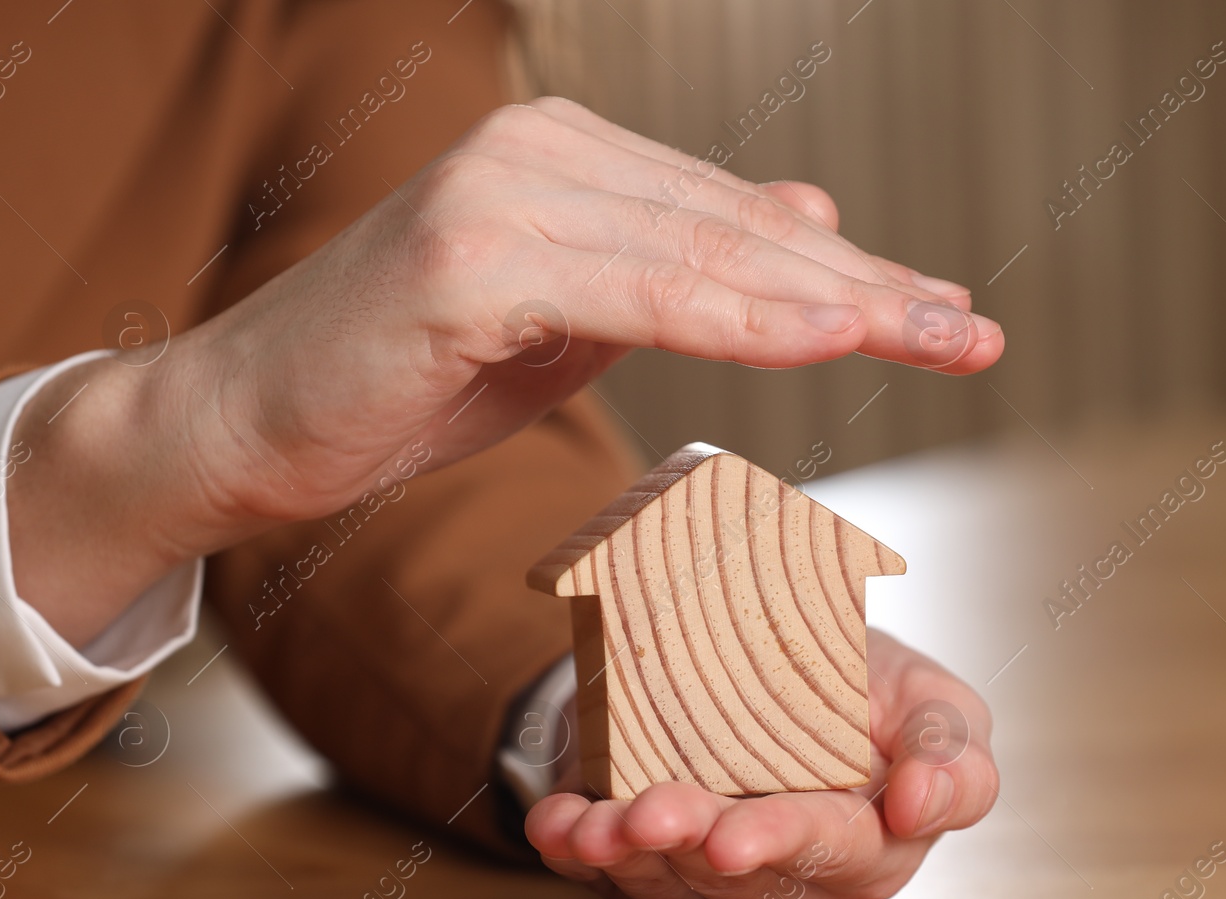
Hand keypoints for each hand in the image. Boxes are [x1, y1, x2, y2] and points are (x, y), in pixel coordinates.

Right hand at [10, 97, 1001, 644]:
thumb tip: (803, 222)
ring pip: (707, 253)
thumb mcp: (572, 322)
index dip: (856, 273)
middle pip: (744, 228)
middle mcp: (545, 153)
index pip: (744, 222)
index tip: (948, 319)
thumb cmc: (408, 378)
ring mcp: (505, 195)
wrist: (251, 419)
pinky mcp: (467, 258)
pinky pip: (635, 292)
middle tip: (974, 334)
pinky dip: (736, 317)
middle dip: (871, 287)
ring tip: (935, 335)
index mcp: (573, 163)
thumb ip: (681, 270)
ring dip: (833, 299)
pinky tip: (826, 337)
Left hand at [525, 630, 996, 898]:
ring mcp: (717, 887)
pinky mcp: (654, 878)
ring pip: (671, 885)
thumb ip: (952, 747)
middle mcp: (792, 880)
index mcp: (870, 841)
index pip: (838, 848)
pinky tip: (558, 824)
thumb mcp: (929, 700)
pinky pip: (611, 879)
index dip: (790, 839)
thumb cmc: (865, 693)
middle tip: (659, 815)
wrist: (775, 670)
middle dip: (695, 845)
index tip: (736, 839)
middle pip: (742, 876)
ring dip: (627, 855)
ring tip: (597, 822)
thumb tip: (923, 800)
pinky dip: (578, 849)